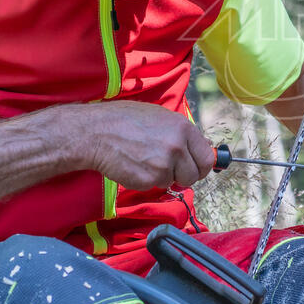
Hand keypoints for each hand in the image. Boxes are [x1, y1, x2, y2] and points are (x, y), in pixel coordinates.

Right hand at [73, 101, 214, 190]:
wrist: (97, 132)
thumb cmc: (125, 120)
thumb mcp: (160, 117)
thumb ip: (182, 134)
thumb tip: (204, 146)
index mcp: (183, 128)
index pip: (206, 158)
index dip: (200, 166)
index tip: (194, 168)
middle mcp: (177, 147)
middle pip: (194, 175)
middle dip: (183, 176)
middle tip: (168, 169)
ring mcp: (164, 165)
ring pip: (173, 181)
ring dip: (162, 176)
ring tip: (145, 160)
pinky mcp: (149, 180)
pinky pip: (155, 186)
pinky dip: (146, 180)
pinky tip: (134, 165)